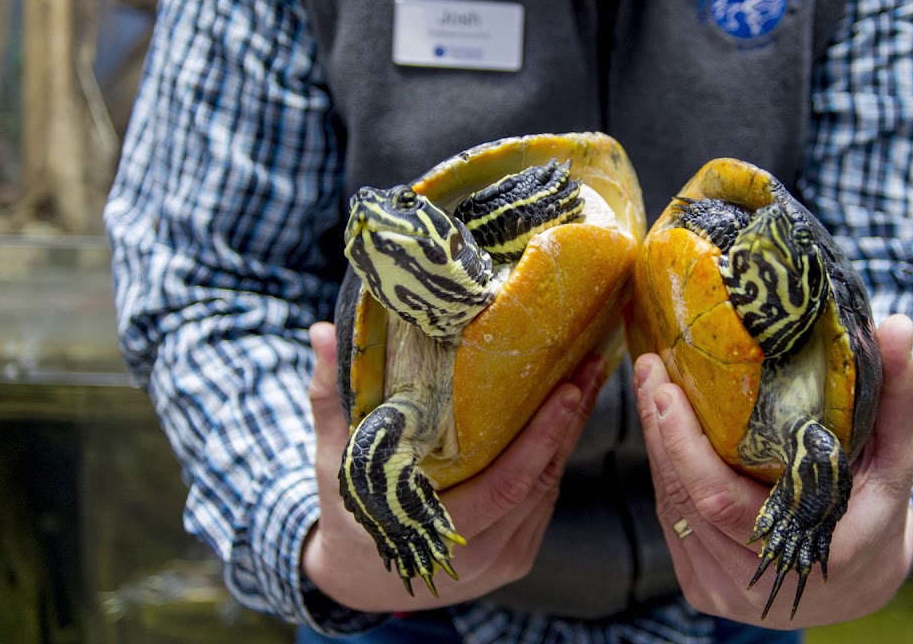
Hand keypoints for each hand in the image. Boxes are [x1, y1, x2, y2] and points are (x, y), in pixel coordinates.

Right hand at [302, 321, 606, 611]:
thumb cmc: (345, 514)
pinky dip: (556, 460)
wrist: (359, 580)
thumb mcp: (331, 461)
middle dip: (570, 420)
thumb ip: (330, 398)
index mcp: (431, 532)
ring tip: (587, 379)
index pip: (507, 486)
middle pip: (540, 482)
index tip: (567, 389)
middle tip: (592, 363)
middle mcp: (475, 555)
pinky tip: (569, 419)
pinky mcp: (516, 558)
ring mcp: (501, 562)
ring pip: (549, 490)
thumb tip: (320, 332)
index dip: (542, 438)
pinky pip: (544, 503)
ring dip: (570, 436)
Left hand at [634, 313, 912, 628]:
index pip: (721, 499)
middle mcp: (759, 581)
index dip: (684, 445)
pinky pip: (673, 523)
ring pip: (672, 508)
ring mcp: (726, 593)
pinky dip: (665, 474)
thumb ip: (898, 396)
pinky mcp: (705, 591)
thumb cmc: (878, 513)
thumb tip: (898, 326)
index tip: (667, 388)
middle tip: (650, 368)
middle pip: (684, 499)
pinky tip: (662, 431)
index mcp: (807, 552)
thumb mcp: (897, 458)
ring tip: (651, 388)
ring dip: (656, 446)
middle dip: (659, 429)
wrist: (863, 584)